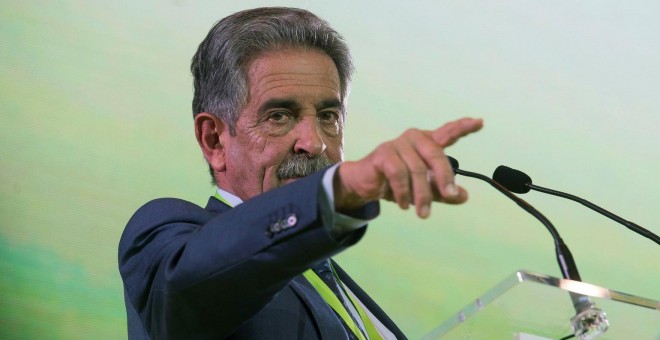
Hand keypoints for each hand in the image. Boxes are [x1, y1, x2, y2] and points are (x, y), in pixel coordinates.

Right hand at [334, 117, 482, 217]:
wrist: (365, 184)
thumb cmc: (396, 182)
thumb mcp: (423, 189)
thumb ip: (443, 192)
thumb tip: (464, 196)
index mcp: (427, 143)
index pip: (447, 132)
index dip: (463, 127)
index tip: (480, 122)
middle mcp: (414, 138)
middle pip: (436, 155)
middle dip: (445, 177)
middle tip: (451, 195)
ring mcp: (398, 144)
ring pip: (417, 170)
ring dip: (421, 194)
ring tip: (422, 213)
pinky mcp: (383, 153)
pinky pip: (398, 174)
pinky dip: (403, 192)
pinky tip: (404, 204)